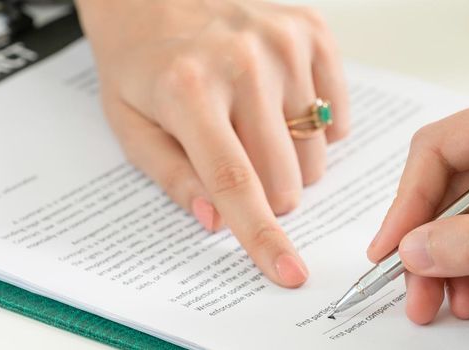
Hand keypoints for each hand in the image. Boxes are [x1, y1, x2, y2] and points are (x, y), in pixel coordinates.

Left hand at [76, 0, 349, 286]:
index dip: (263, 236)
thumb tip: (216, 221)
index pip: (234, 181)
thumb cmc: (141, 64)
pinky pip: (337, 115)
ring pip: (316, 155)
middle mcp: (242, 62)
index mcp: (188, 90)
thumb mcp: (130, 126)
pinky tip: (278, 105)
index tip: (289, 272)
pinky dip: (313, 127)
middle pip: (284, 178)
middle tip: (236, 163)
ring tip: (252, 127)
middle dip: (264, 194)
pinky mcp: (311, 32)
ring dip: (288, 161)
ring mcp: (283, 44)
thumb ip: (173, 176)